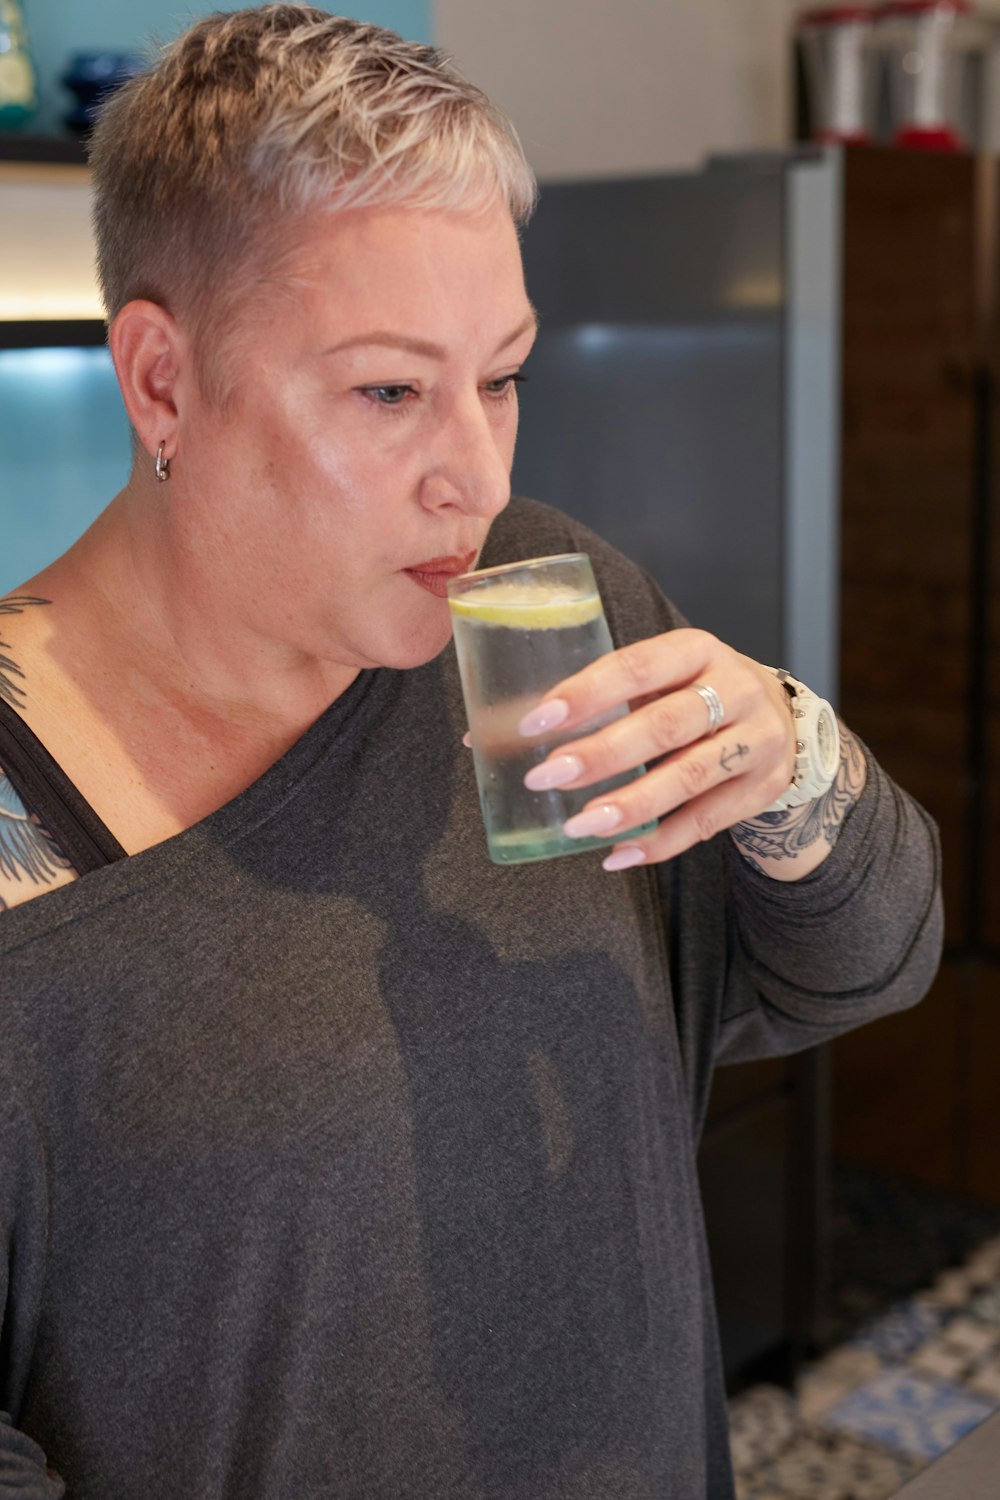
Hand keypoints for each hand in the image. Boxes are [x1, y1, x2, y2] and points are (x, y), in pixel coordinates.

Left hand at [515, 628, 796, 870]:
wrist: (782, 724)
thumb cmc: (693, 697)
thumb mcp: (658, 681)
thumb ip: (590, 702)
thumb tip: (481, 736)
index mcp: (696, 649)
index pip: (636, 667)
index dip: (585, 694)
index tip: (536, 721)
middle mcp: (734, 689)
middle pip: (664, 725)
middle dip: (601, 754)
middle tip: (546, 777)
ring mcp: (758, 740)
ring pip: (689, 777)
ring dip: (629, 805)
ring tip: (577, 826)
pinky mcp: (763, 788)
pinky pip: (707, 822)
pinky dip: (659, 842)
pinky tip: (616, 854)